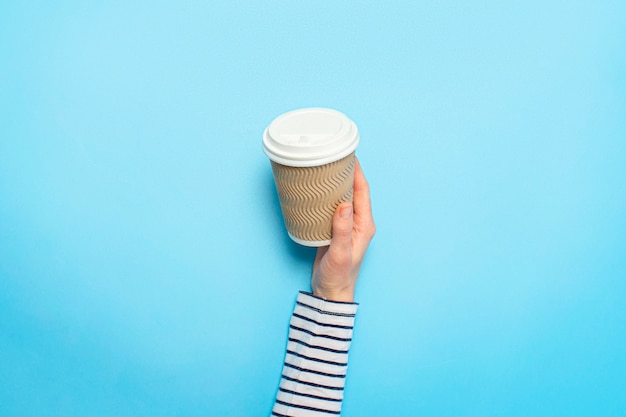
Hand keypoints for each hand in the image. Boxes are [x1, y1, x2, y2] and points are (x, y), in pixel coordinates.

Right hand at [311, 157, 375, 301]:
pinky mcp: (335, 228)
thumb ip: (342, 229)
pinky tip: (317, 189)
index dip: (357, 172)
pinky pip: (333, 206)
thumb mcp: (340, 253)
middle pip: (355, 190)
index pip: (363, 191)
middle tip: (334, 155)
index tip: (349, 155)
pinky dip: (327, 195)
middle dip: (347, 172)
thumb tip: (345, 203)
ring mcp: (347, 225)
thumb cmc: (338, 276)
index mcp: (365, 225)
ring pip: (343, 196)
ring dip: (336, 182)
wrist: (331, 292)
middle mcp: (358, 222)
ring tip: (325, 167)